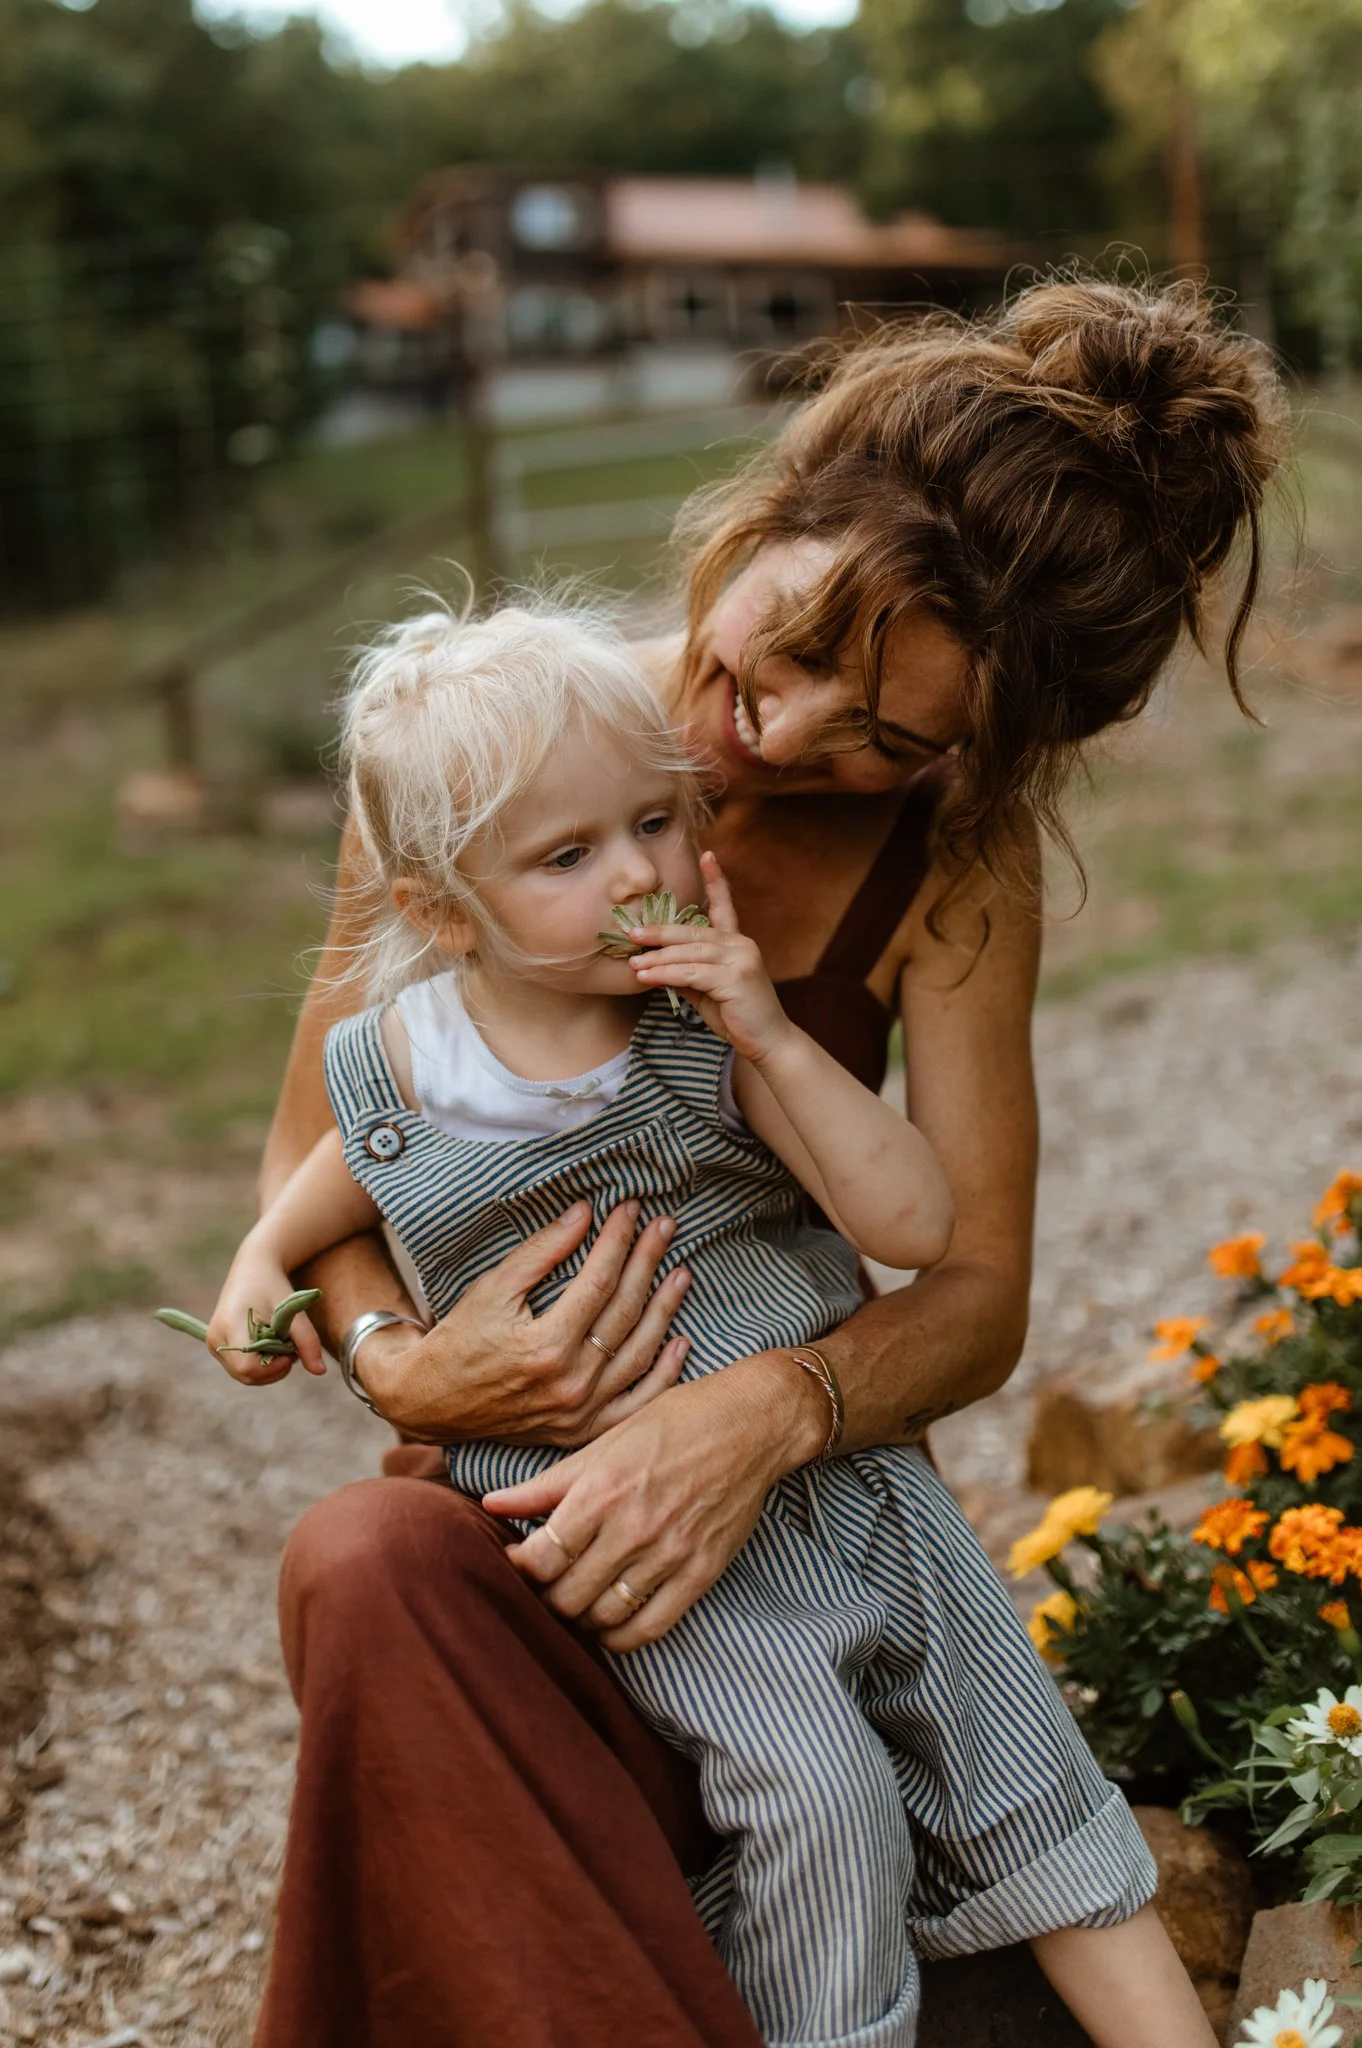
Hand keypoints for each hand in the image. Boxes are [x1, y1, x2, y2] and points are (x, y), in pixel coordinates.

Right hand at [206, 1233, 324, 1386]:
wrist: (253, 1267)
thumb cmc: (273, 1285)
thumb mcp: (292, 1310)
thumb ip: (307, 1341)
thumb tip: (320, 1372)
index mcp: (229, 1326)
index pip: (247, 1367)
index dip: (273, 1368)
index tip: (291, 1354)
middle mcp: (215, 1338)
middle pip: (246, 1375)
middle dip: (273, 1370)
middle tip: (290, 1349)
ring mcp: (213, 1343)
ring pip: (243, 1375)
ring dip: (267, 1368)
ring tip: (281, 1344)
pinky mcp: (217, 1345)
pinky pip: (239, 1367)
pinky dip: (259, 1364)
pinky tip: (271, 1345)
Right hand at [358, 1198, 692, 1445]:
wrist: (431, 1401)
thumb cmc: (459, 1338)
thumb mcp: (493, 1288)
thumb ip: (541, 1252)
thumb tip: (584, 1213)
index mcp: (545, 1346)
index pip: (598, 1282)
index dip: (618, 1241)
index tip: (631, 1209)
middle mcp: (569, 1383)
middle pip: (624, 1312)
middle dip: (647, 1262)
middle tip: (665, 1227)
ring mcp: (579, 1413)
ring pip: (638, 1354)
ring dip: (665, 1310)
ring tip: (681, 1273)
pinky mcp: (582, 1432)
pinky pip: (636, 1405)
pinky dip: (663, 1375)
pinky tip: (680, 1342)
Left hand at [484, 1351, 829, 1649]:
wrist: (749, 1424)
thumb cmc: (671, 1424)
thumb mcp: (603, 1442)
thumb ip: (546, 1483)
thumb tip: (492, 1505)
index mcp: (602, 1490)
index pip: (540, 1559)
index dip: (519, 1569)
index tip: (519, 1560)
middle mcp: (633, 1527)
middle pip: (566, 1596)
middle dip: (546, 1596)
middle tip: (546, 1583)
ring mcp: (670, 1553)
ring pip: (603, 1617)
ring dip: (581, 1617)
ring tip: (577, 1598)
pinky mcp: (701, 1572)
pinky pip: (650, 1628)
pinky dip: (621, 1636)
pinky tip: (610, 1621)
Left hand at [627, 852, 790, 1065]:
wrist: (767, 1041)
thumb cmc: (737, 1016)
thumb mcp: (706, 992)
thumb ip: (686, 974)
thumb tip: (652, 966)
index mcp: (737, 943)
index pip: (725, 906)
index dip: (716, 881)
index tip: (707, 855)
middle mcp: (741, 944)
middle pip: (694, 932)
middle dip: (661, 932)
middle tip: (632, 933)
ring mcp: (741, 959)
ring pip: (690, 952)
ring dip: (658, 958)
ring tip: (633, 962)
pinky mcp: (736, 978)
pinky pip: (692, 973)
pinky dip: (666, 974)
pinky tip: (648, 977)